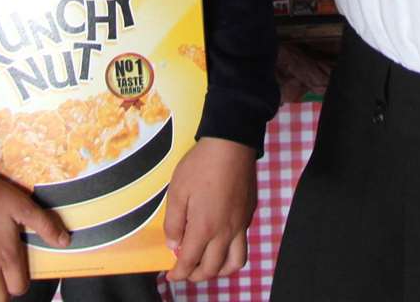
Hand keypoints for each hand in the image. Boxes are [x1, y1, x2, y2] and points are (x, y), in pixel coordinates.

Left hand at [165, 137, 256, 282]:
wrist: (231, 144)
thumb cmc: (200, 166)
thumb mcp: (176, 191)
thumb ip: (174, 223)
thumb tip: (174, 245)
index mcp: (205, 228)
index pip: (190, 262)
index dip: (179, 273)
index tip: (171, 276)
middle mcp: (225, 232)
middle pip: (213, 268)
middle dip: (196, 276)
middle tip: (186, 271)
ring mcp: (240, 225)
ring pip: (235, 263)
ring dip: (219, 271)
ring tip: (207, 265)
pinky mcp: (248, 215)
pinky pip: (243, 245)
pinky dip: (231, 254)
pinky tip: (220, 242)